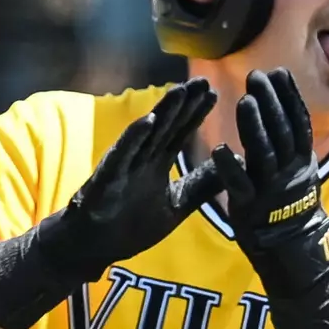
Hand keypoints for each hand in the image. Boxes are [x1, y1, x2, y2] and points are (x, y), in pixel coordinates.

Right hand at [39, 78, 220, 279]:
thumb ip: (202, 186)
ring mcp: (124, 166)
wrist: (93, 248)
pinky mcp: (107, 179)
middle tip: (202, 80)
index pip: (179, 133)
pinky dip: (133, 138)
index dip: (195, 113)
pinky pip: (121, 156)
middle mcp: (142, 159)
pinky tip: (146, 121)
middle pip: (166, 126)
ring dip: (161, 113)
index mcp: (157, 163)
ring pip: (145, 134)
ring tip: (179, 91)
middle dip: (183, 104)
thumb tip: (236, 165)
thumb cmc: (130, 225)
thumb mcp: (177, 205)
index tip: (213, 92)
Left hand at [210, 68, 328, 299]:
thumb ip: (291, 147)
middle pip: (282, 131)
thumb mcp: (297, 175)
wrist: (291, 253)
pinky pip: (240, 185)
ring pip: (265, 153)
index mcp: (302, 162)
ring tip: (245, 100)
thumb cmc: (288, 210)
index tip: (279, 72)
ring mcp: (271, 190)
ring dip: (255, 126)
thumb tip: (287, 112)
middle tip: (257, 76)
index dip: (289, 97)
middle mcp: (290, 173)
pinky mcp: (250, 208)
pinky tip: (219, 148)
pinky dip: (230, 167)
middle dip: (271, 102)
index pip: (298, 123)